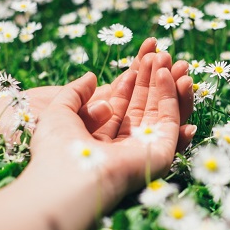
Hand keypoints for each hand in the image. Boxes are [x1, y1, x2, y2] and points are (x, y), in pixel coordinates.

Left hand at [23, 39, 194, 151]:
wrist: (68, 176)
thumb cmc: (57, 149)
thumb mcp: (58, 112)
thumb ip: (75, 93)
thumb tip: (91, 77)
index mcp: (103, 137)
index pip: (123, 104)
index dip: (132, 80)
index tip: (140, 56)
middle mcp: (126, 144)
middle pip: (144, 106)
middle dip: (151, 79)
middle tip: (160, 52)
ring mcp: (144, 149)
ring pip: (160, 111)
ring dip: (166, 84)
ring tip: (167, 57)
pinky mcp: (160, 152)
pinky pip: (170, 122)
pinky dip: (172, 98)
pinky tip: (168, 75)